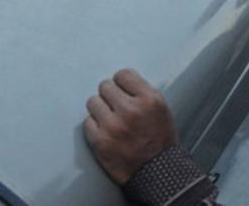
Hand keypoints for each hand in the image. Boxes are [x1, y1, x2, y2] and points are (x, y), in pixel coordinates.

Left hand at [83, 68, 178, 185]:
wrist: (159, 175)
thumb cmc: (160, 142)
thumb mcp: (161, 110)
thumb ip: (142, 92)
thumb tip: (119, 81)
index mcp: (149, 100)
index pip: (123, 74)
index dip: (122, 84)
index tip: (122, 91)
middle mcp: (131, 110)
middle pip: (105, 86)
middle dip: (110, 96)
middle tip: (116, 107)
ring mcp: (114, 126)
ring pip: (93, 102)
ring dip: (100, 110)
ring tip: (110, 120)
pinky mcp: (100, 141)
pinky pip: (87, 122)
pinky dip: (95, 127)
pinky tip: (106, 133)